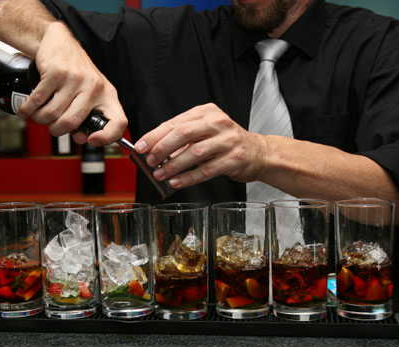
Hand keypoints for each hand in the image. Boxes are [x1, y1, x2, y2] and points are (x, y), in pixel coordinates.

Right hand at [17, 22, 126, 144]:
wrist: (60, 42)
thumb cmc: (75, 72)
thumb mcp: (90, 92)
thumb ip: (87, 116)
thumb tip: (81, 138)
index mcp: (107, 95)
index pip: (118, 122)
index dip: (107, 138)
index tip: (90, 140)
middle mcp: (94, 87)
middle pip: (71, 122)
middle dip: (56, 130)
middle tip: (52, 126)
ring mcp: (75, 79)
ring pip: (52, 114)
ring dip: (40, 119)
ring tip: (40, 114)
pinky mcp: (56, 72)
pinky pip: (38, 101)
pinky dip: (28, 109)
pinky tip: (28, 109)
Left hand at [134, 103, 268, 188]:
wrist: (258, 152)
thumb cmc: (226, 142)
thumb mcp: (205, 131)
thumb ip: (181, 138)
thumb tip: (153, 150)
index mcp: (206, 112)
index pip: (175, 123)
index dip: (154, 136)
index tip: (140, 147)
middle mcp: (217, 123)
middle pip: (183, 134)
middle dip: (162, 148)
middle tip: (150, 161)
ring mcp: (227, 141)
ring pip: (194, 153)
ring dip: (173, 166)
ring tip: (160, 174)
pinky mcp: (234, 159)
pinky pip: (206, 170)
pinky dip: (188, 177)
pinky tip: (177, 182)